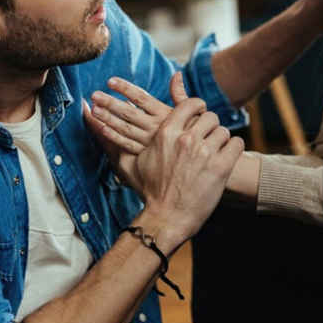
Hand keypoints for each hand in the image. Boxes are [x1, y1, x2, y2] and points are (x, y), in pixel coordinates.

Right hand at [84, 73, 243, 239]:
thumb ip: (113, 134)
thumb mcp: (131, 160)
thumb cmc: (149, 190)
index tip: (199, 115)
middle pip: (210, 117)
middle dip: (210, 127)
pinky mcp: (221, 167)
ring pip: (223, 131)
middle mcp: (186, 139)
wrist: (166, 218)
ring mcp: (205, 153)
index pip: (191, 104)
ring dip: (221, 141)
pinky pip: (236, 144)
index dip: (198, 107)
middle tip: (208, 138)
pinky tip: (226, 159)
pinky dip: (234, 150)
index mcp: (166, 133)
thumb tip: (85, 112)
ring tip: (216, 152)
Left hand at [85, 72, 188, 157]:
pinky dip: (114, 137)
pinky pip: (127, 145)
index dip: (125, 88)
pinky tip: (103, 129)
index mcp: (165, 113)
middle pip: (129, 112)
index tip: (110, 81)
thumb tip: (177, 74)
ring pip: (125, 128)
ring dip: (108, 118)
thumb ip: (180, 93)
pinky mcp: (146, 154)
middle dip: (110, 102)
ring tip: (94, 109)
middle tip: (95, 94)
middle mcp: (156, 126)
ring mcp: (150, 141)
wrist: (200, 157)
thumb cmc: (195, 131)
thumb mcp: (192, 111)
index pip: (142, 97)